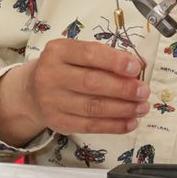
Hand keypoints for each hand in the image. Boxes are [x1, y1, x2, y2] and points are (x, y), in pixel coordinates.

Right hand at [0, 39, 149, 144]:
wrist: (32, 92)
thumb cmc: (63, 68)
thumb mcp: (76, 53)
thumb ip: (103, 57)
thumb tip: (136, 68)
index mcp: (58, 51)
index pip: (89, 54)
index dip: (115, 62)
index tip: (136, 67)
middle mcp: (51, 75)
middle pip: (92, 83)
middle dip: (123, 88)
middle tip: (143, 91)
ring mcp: (52, 101)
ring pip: (93, 107)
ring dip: (123, 109)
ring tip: (142, 107)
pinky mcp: (58, 122)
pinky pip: (90, 126)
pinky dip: (114, 125)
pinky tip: (130, 122)